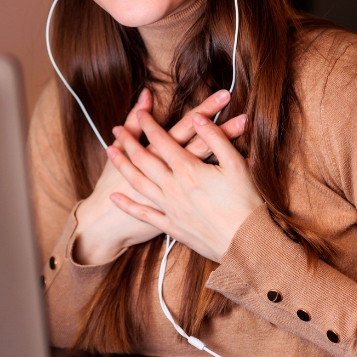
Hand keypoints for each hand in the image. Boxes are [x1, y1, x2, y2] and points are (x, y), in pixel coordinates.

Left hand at [73, 89, 247, 264]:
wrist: (247, 243)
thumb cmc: (245, 203)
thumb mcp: (236, 164)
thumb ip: (216, 138)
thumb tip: (199, 118)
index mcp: (188, 169)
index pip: (162, 140)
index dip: (149, 124)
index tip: (140, 113)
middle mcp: (173, 187)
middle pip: (144, 159)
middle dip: (128, 141)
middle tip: (117, 128)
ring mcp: (169, 208)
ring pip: (138, 182)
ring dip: (122, 165)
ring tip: (109, 151)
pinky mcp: (171, 226)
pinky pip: (144, 214)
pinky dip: (127, 205)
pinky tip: (114, 197)